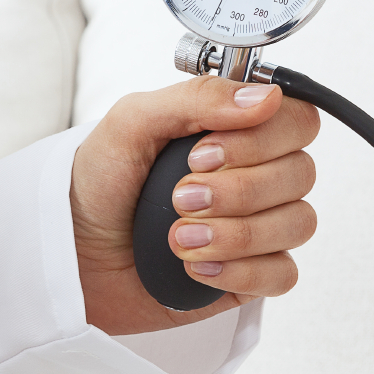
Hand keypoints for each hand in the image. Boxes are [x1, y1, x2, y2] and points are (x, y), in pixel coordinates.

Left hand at [71, 77, 319, 334]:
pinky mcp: (252, 276)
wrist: (72, 255)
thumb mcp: (131, 123)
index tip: (202, 154)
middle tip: (179, 198)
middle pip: (301, 173)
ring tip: (179, 239)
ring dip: (237, 233)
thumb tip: (266, 97)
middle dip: (238, 190)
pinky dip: (242, 271)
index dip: (261, 140)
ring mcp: (260, 227)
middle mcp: (258, 175)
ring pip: (298, 224)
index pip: (298, 121)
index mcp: (237, 130)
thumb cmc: (99, 185)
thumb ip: (196, 99)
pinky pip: (283, 274)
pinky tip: (197, 268)